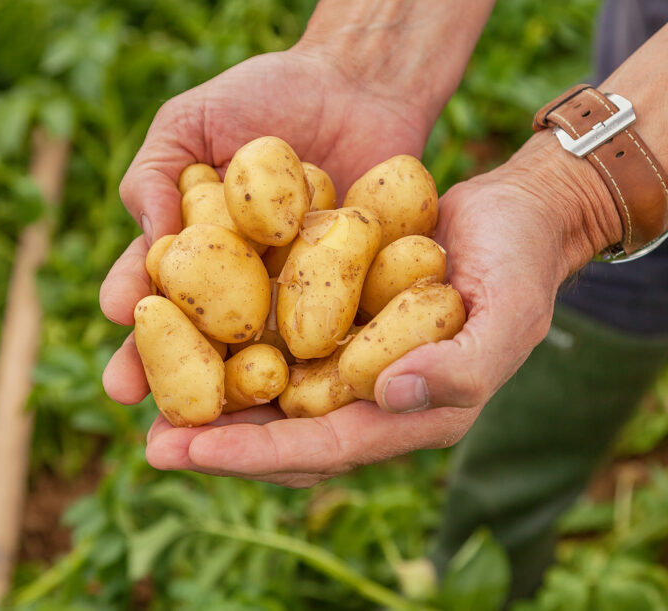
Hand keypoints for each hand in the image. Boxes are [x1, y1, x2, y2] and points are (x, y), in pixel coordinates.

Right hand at [98, 47, 430, 400]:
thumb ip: (158, 173)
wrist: (358, 82)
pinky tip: (306, 396)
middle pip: (204, 339)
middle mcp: (243, 283)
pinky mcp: (354, 297)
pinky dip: (320, 363)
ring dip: (240, 391)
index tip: (117, 333)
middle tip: (148, 414)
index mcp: (195, 250)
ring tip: (219, 429)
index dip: (136, 312)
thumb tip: (147, 238)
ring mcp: (298, 295)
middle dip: (174, 376)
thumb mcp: (193, 122)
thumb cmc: (265, 93)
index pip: (157, 288)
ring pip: (266, 352)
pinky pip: (337, 331)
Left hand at [133, 139, 607, 487]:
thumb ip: (459, 367)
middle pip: (287, 434)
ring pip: (273, 393)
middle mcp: (376, 398)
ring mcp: (353, 360)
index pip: (328, 448)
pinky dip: (232, 342)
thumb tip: (387, 398)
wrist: (519, 212)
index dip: (258, 454)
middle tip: (152, 442)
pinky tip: (182, 331)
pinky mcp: (338, 319)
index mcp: (416, 414)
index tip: (190, 451)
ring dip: (213, 399)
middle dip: (220, 442)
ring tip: (146, 400)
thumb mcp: (506, 314)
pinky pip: (277, 339)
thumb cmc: (521, 263)